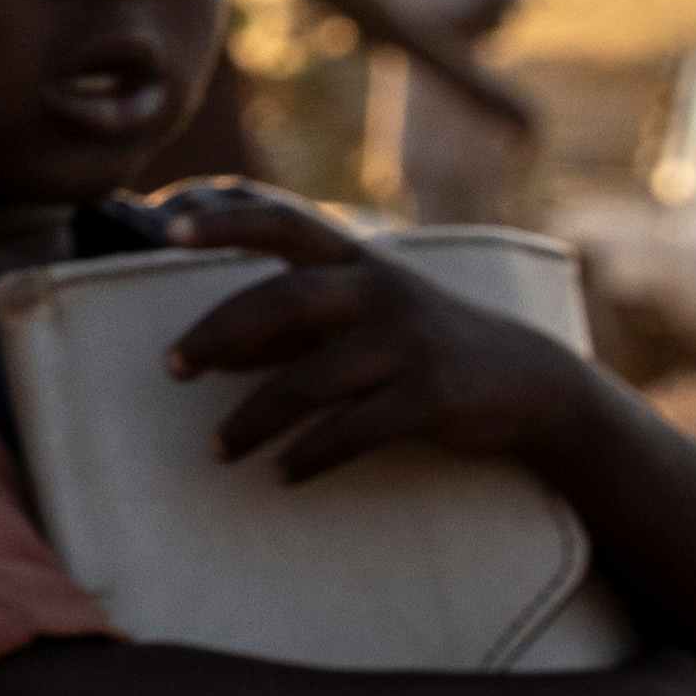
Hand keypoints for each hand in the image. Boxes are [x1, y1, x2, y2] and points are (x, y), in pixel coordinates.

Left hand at [151, 185, 598, 486]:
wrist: (527, 381)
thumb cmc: (414, 345)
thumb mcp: (358, 318)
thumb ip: (288, 327)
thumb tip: (206, 352)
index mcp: (357, 260)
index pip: (283, 223)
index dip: (226, 221)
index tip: (167, 229)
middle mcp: (380, 290)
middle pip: (283, 300)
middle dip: (218, 333)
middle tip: (171, 367)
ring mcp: (408, 343)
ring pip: (309, 380)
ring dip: (253, 420)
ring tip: (218, 450)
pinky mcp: (431, 397)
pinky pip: (351, 430)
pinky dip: (309, 456)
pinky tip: (282, 474)